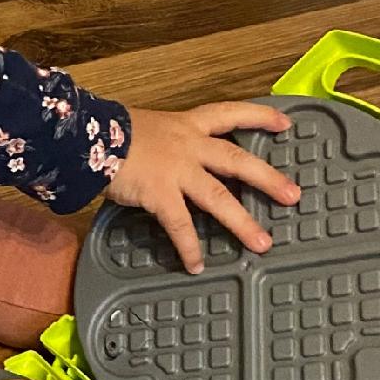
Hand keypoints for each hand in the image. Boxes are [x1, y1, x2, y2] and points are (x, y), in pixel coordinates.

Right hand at [107, 103, 300, 274]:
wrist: (86, 136)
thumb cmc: (110, 131)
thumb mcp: (145, 127)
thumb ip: (163, 144)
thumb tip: (162, 160)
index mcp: (186, 125)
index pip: (230, 113)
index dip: (259, 117)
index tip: (284, 123)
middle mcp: (188, 145)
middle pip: (238, 160)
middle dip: (267, 178)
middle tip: (292, 196)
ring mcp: (177, 170)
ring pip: (219, 197)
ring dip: (242, 223)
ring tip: (262, 244)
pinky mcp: (161, 193)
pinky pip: (180, 226)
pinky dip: (189, 248)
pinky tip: (196, 265)